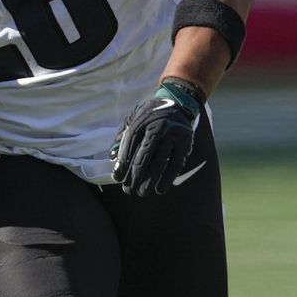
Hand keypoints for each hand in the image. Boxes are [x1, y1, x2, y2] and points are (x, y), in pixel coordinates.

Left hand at [110, 78, 204, 196]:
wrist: (178, 103)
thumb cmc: (150, 116)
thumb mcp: (133, 119)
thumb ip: (122, 136)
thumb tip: (111, 157)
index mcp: (142, 120)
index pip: (129, 145)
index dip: (122, 163)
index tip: (117, 178)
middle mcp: (157, 126)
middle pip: (143, 156)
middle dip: (135, 176)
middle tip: (128, 191)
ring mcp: (172, 134)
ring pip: (159, 162)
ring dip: (150, 181)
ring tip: (142, 193)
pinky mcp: (185, 142)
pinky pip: (175, 164)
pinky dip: (168, 178)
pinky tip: (160, 189)